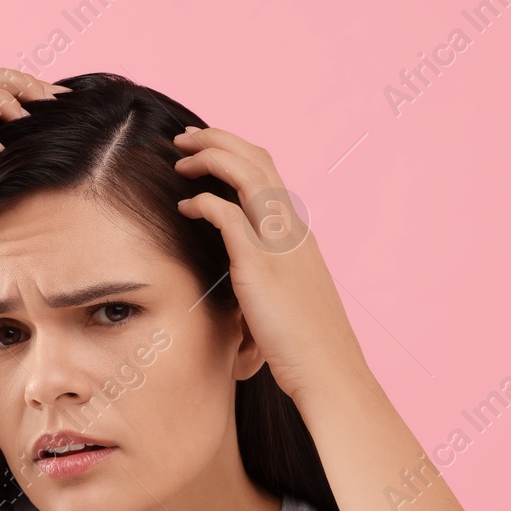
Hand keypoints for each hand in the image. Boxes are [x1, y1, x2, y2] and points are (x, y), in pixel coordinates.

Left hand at [172, 126, 367, 404]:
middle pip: (256, 159)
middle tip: (184, 139)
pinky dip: (203, 202)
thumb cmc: (306, 346)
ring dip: (209, 157)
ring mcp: (279, 243)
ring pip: (245, 174)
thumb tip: (242, 275)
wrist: (329, 371)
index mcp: (298, 233)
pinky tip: (185, 207)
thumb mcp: (289, 298)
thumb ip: (269, 275)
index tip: (206, 151)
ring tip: (180, 159)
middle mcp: (292, 228)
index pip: (268, 172)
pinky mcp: (261, 266)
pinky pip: (228, 215)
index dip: (236, 152)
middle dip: (217, 140)